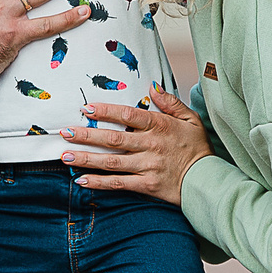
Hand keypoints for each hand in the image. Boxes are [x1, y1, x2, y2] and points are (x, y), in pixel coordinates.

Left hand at [58, 87, 210, 203]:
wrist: (208, 180)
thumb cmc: (198, 148)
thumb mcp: (190, 119)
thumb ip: (170, 102)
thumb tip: (152, 87)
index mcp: (160, 126)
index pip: (129, 116)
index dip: (106, 111)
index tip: (86, 109)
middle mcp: (151, 145)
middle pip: (113, 139)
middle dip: (86, 135)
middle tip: (64, 132)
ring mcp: (148, 166)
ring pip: (111, 162)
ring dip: (87, 159)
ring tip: (66, 155)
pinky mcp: (146, 185)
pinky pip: (118, 184)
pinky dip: (99, 183)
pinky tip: (81, 180)